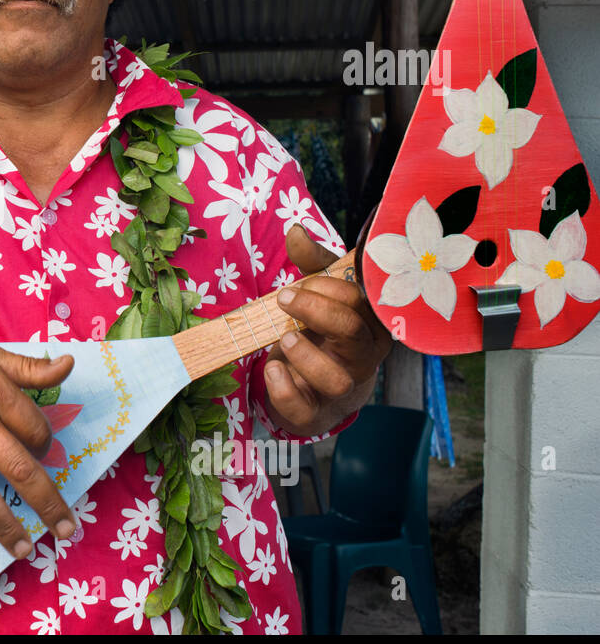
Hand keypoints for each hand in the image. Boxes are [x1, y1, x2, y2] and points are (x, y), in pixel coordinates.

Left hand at [263, 223, 392, 435]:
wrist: (315, 387)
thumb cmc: (323, 331)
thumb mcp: (320, 294)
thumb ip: (311, 264)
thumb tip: (296, 231)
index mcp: (371, 324)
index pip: (362, 300)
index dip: (329, 287)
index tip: (302, 281)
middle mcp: (364, 357)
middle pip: (353, 332)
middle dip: (315, 310)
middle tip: (284, 299)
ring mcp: (341, 389)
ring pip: (336, 378)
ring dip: (306, 355)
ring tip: (286, 338)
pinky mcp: (315, 413)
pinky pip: (304, 408)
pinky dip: (284, 388)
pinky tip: (272, 368)